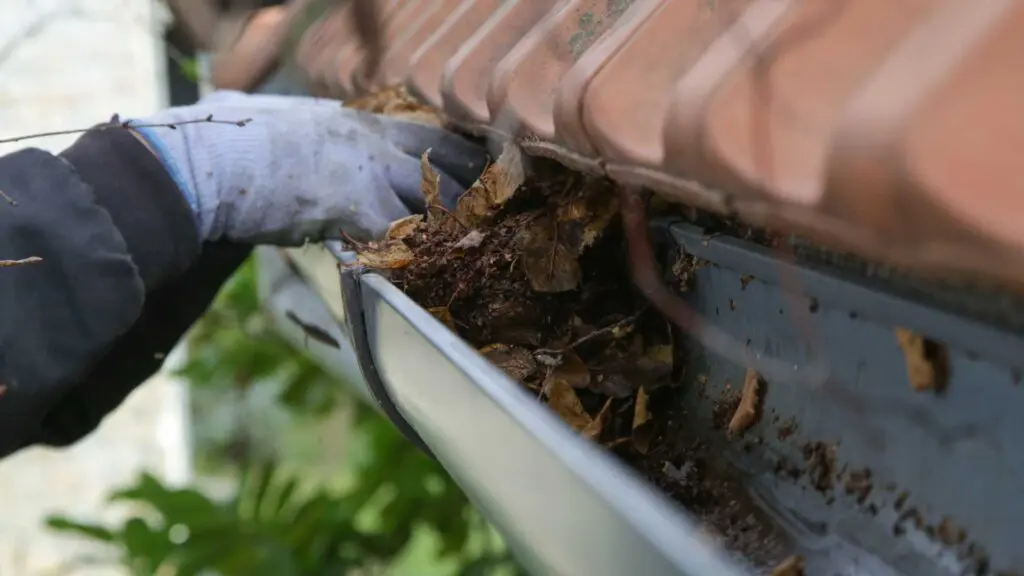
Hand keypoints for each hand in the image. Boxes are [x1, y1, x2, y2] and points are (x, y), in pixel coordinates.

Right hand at [129, 90, 487, 244]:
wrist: (205, 161)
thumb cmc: (225, 137)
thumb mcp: (268, 115)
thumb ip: (294, 121)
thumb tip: (265, 117)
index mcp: (352, 119)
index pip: (424, 131)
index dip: (453, 152)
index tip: (474, 168)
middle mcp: (369, 139)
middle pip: (442, 158)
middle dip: (469, 185)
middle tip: (491, 209)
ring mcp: (365, 170)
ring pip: (432, 198)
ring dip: (450, 225)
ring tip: (472, 248)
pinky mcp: (354, 206)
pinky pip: (401, 236)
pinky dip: (415, 255)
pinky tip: (428, 272)